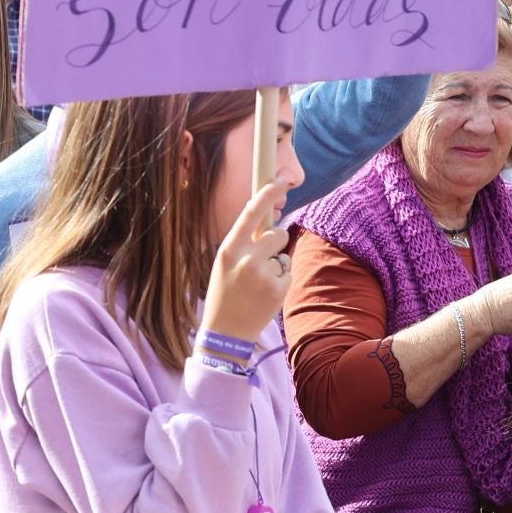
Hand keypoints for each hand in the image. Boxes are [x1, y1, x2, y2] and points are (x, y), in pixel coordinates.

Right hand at [201, 176, 293, 343]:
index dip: (266, 194)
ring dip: (276, 265)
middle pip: (277, 233)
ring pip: (283, 255)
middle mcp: (246, 258)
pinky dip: (280, 282)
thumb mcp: (224, 265)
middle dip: (276, 242)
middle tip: (263, 259)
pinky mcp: (277, 289)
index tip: (279, 181)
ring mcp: (262, 274)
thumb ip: (243, 245)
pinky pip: (287, 273)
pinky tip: (264, 295)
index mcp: (228, 249)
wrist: (225, 331)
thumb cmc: (224, 294)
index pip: (250, 213)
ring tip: (258, 284)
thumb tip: (267, 225)